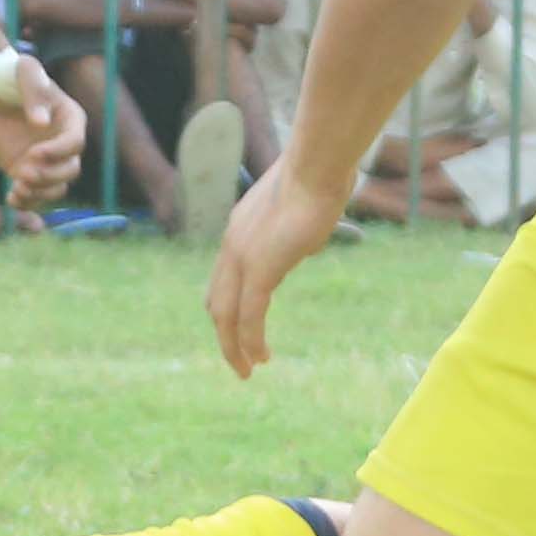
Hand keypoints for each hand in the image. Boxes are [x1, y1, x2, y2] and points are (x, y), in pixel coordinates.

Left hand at [0, 56, 87, 201]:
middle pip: (70, 170)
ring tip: (17, 190)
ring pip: (57, 187)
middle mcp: (62, 143)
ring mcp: (46, 160)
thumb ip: (34, 91)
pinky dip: (27, 202)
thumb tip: (41, 123)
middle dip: (49, 176)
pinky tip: (11, 198)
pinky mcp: (27, 171)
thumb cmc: (9, 76)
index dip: (57, 152)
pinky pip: (36, 195)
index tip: (33, 152)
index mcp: (70, 119)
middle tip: (23, 173)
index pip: (75, 143)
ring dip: (40, 193)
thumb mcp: (23, 72)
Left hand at [204, 155, 344, 377]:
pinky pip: (250, 315)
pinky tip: (261, 357)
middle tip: (239, 359)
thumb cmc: (319, 177)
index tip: (241, 326)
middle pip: (216, 300)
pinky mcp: (259, 268)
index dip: (228, 306)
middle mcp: (232, 245)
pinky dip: (251, 340)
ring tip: (247, 369)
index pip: (223, 277)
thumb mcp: (302, 209)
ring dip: (235, 346)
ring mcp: (241, 257)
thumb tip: (305, 242)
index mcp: (240, 230)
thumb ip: (297, 230)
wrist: (316, 166)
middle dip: (225, 334)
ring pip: (226, 314)